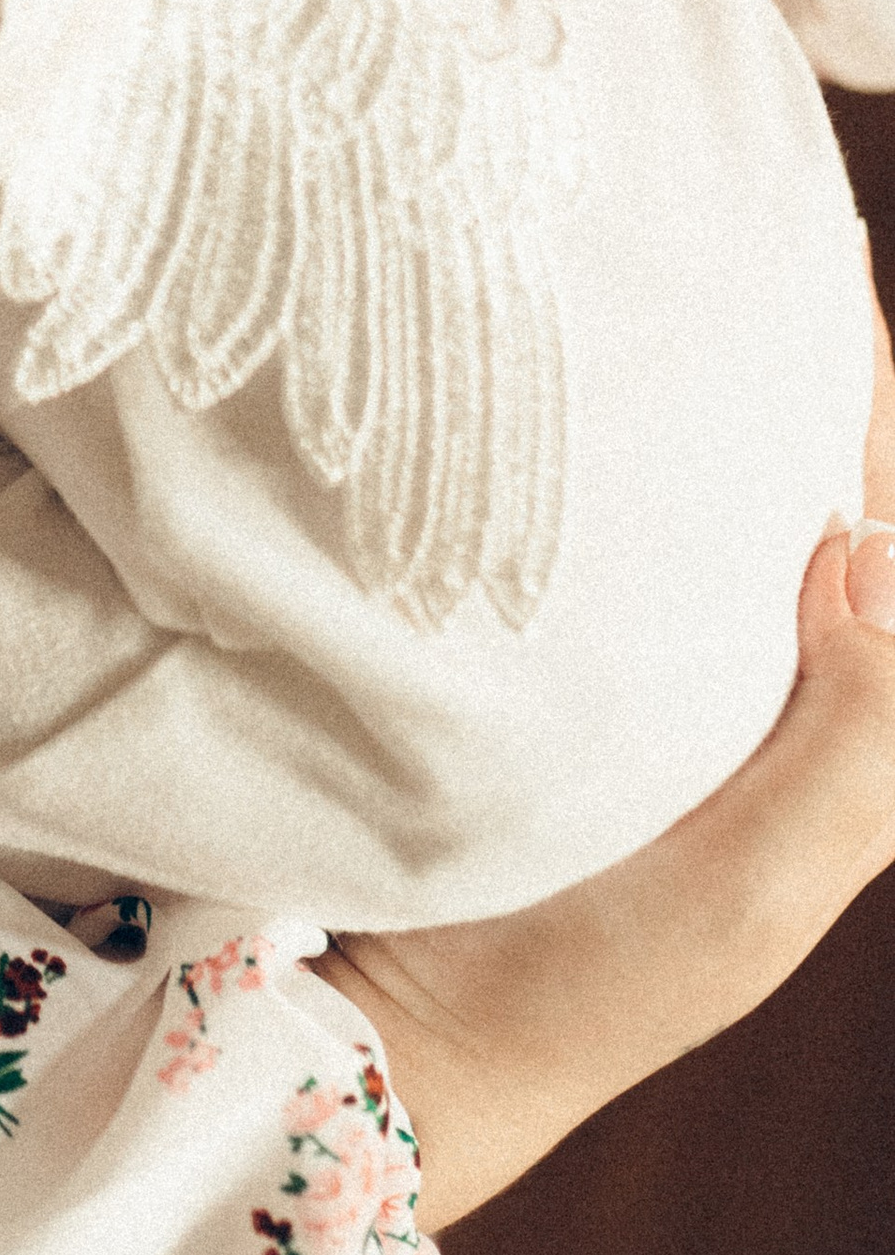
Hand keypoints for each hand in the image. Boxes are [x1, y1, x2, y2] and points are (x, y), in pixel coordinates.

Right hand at [317, 289, 894, 1233]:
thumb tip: (867, 545)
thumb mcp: (758, 885)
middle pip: (810, 492)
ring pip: (712, 499)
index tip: (819, 262)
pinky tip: (575, 374)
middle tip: (741, 224)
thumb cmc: (589, 978)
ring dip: (702, 394)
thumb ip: (855, 741)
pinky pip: (620, 531)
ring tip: (667, 262)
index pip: (880, 528)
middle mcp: (764, 680)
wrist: (407, 1030)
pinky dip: (615, 448)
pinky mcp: (566, 661)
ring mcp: (661, 668)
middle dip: (793, 370)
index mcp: (844, 729)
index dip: (863, 400)